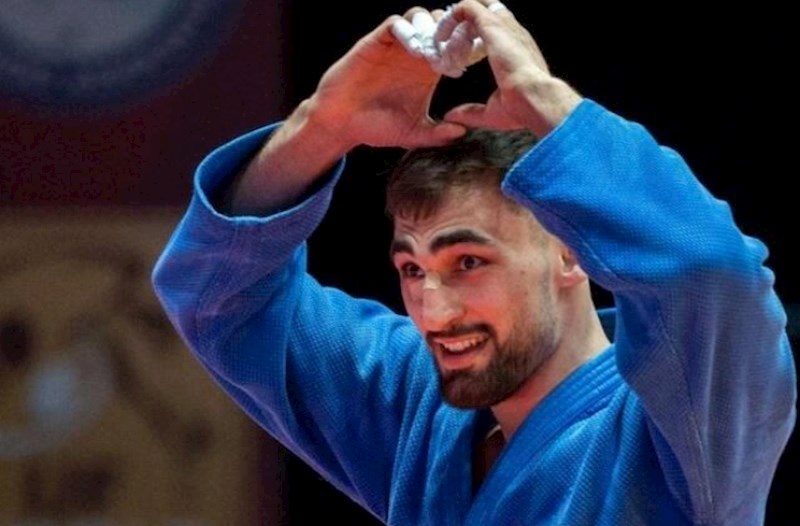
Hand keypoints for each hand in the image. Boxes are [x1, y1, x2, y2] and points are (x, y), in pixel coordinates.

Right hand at [306, 9, 466, 150]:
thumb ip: (437, 134)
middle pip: (440, 25)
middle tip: (454, 49)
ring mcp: (395, 46)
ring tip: (433, 50)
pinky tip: (415, 51)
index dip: (464, 47)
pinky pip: (395, 23)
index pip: (453, 46)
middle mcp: (414, 54)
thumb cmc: (376, 128)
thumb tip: (462, 132)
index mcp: (428, 72)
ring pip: (419, 17)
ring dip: (429, 27)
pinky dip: (407, 30)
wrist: (341, 123)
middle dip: (450, 32)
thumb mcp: (412, 134)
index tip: (470, 60)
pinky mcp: (375, 42)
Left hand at [440, 0, 582, 136]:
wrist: (535, 98)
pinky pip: (466, 7)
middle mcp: (512, 33)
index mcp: (516, 51)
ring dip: (454, 21)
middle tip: (445, 43)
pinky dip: (451, 18)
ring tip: (440, 39)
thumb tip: (451, 116)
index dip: (475, 39)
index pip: (496, 32)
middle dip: (463, 25)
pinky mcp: (492, 24)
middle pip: (486, 14)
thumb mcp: (491, 111)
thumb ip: (470, 111)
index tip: (458, 54)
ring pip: (475, 8)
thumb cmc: (522, 108)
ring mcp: (504, 27)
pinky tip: (441, 38)